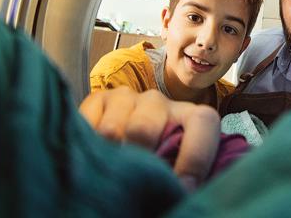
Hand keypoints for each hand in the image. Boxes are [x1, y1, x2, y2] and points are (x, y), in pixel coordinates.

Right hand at [79, 87, 219, 190]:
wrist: (127, 143)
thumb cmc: (160, 164)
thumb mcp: (177, 168)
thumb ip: (184, 177)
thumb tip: (183, 193)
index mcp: (189, 115)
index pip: (203, 121)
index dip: (195, 157)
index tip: (181, 187)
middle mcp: (158, 101)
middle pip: (143, 128)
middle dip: (138, 160)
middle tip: (135, 182)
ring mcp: (127, 97)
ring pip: (111, 131)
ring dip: (111, 157)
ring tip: (114, 174)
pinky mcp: (99, 98)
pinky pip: (87, 125)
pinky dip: (90, 148)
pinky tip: (98, 159)